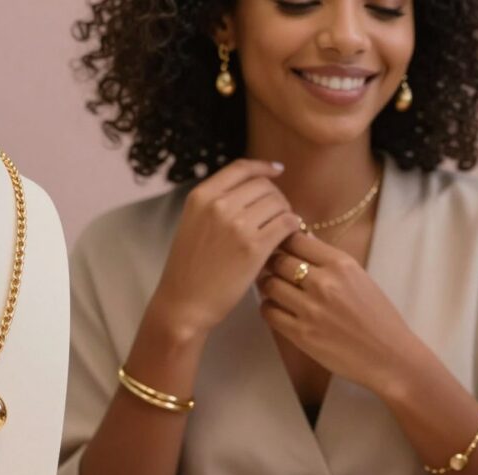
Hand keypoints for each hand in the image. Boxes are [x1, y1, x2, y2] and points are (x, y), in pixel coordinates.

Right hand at [153, 159, 301, 334]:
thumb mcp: (194, 223)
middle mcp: (219, 205)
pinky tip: (289, 238)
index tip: (277, 171)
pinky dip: (293, 228)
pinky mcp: (254, 247)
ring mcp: (237, 225)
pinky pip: (287, 224)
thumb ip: (218, 204)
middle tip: (278, 215)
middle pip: (265, 186)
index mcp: (201, 196)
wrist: (184, 303)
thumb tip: (255, 190)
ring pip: (279, 203)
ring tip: (281, 230)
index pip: (241, 168)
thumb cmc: (190, 268)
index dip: (264, 167)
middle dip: (277, 198)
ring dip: (286, 214)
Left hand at [258, 233, 422, 393]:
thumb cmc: (379, 318)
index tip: (281, 247)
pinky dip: (269, 308)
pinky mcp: (301, 334)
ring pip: (269, 285)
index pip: (296, 240)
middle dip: (271, 262)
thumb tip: (304, 241)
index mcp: (341, 264)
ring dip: (267, 285)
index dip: (283, 241)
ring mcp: (311, 309)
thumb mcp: (360, 278)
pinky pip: (269, 312)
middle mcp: (324, 283)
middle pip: (278, 260)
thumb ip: (330, 262)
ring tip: (274, 289)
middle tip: (271, 268)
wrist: (390, 356)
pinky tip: (277, 309)